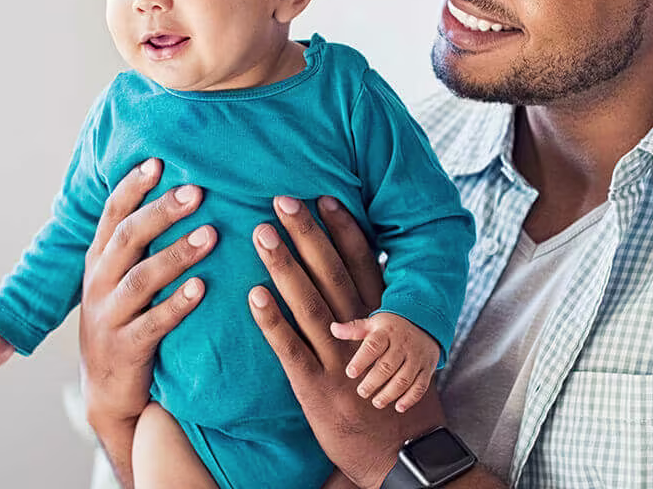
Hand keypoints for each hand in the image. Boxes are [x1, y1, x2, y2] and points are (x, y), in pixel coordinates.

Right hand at [79, 158, 214, 432]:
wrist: (106, 391)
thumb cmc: (125, 322)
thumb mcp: (120, 280)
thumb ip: (138, 244)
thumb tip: (177, 192)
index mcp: (98, 260)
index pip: (112, 214)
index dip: (133, 187)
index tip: (159, 161)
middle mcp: (99, 283)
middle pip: (127, 239)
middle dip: (161, 212)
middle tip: (196, 192)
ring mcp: (109, 317)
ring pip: (141, 279)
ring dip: (176, 255)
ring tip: (210, 235)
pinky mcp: (125, 349)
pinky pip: (152, 324)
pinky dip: (176, 304)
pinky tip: (201, 288)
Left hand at [249, 195, 445, 488]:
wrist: (399, 455)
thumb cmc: (394, 397)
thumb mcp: (398, 351)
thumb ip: (379, 313)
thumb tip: (365, 271)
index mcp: (381, 322)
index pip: (363, 266)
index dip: (343, 230)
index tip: (324, 196)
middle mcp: (361, 336)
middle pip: (333, 275)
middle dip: (308, 235)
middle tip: (283, 199)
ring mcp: (338, 361)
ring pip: (309, 305)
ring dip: (285, 266)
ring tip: (262, 233)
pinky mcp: (315, 388)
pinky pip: (290, 349)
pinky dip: (273, 321)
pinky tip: (253, 294)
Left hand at [332, 313, 440, 412]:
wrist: (426, 322)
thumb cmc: (392, 327)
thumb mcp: (374, 323)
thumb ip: (354, 329)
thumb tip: (332, 329)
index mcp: (387, 333)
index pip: (373, 346)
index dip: (361, 360)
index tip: (350, 373)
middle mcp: (403, 345)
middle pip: (388, 366)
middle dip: (374, 381)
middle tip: (362, 392)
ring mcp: (417, 358)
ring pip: (404, 378)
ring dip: (390, 393)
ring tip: (376, 402)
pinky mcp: (427, 368)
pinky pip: (421, 385)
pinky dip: (410, 398)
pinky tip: (399, 407)